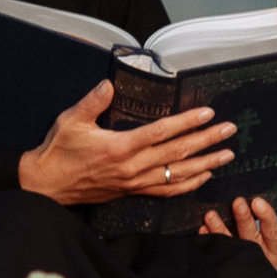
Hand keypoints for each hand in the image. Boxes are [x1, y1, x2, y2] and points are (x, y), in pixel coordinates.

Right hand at [19, 84, 234, 208]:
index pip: (161, 133)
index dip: (187, 122)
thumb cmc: (58, 152)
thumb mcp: (69, 121)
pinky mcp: (133, 192)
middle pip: (177, 153)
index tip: (207, 113)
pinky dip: (188, 184)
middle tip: (229, 130)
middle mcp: (132, 167)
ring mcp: (135, 183)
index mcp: (119, 147)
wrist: (47, 187)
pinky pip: (167, 191)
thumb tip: (108, 85)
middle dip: (207, 140)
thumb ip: (91, 102)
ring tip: (227, 154)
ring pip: (178, 174)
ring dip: (206, 163)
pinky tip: (204, 176)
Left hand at [199, 194, 276, 268]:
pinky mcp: (226, 268)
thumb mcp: (263, 236)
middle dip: (244, 218)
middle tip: (237, 203)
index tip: (257, 202)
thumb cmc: (254, 249)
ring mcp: (242, 264)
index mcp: (274, 248)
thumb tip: (243, 199)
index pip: (273, 231)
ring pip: (231, 245)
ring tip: (211, 216)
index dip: (266, 216)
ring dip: (220, 229)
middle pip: (251, 236)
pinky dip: (209, 239)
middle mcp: (260, 256)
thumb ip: (256, 220)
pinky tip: (204, 230)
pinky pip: (216, 253)